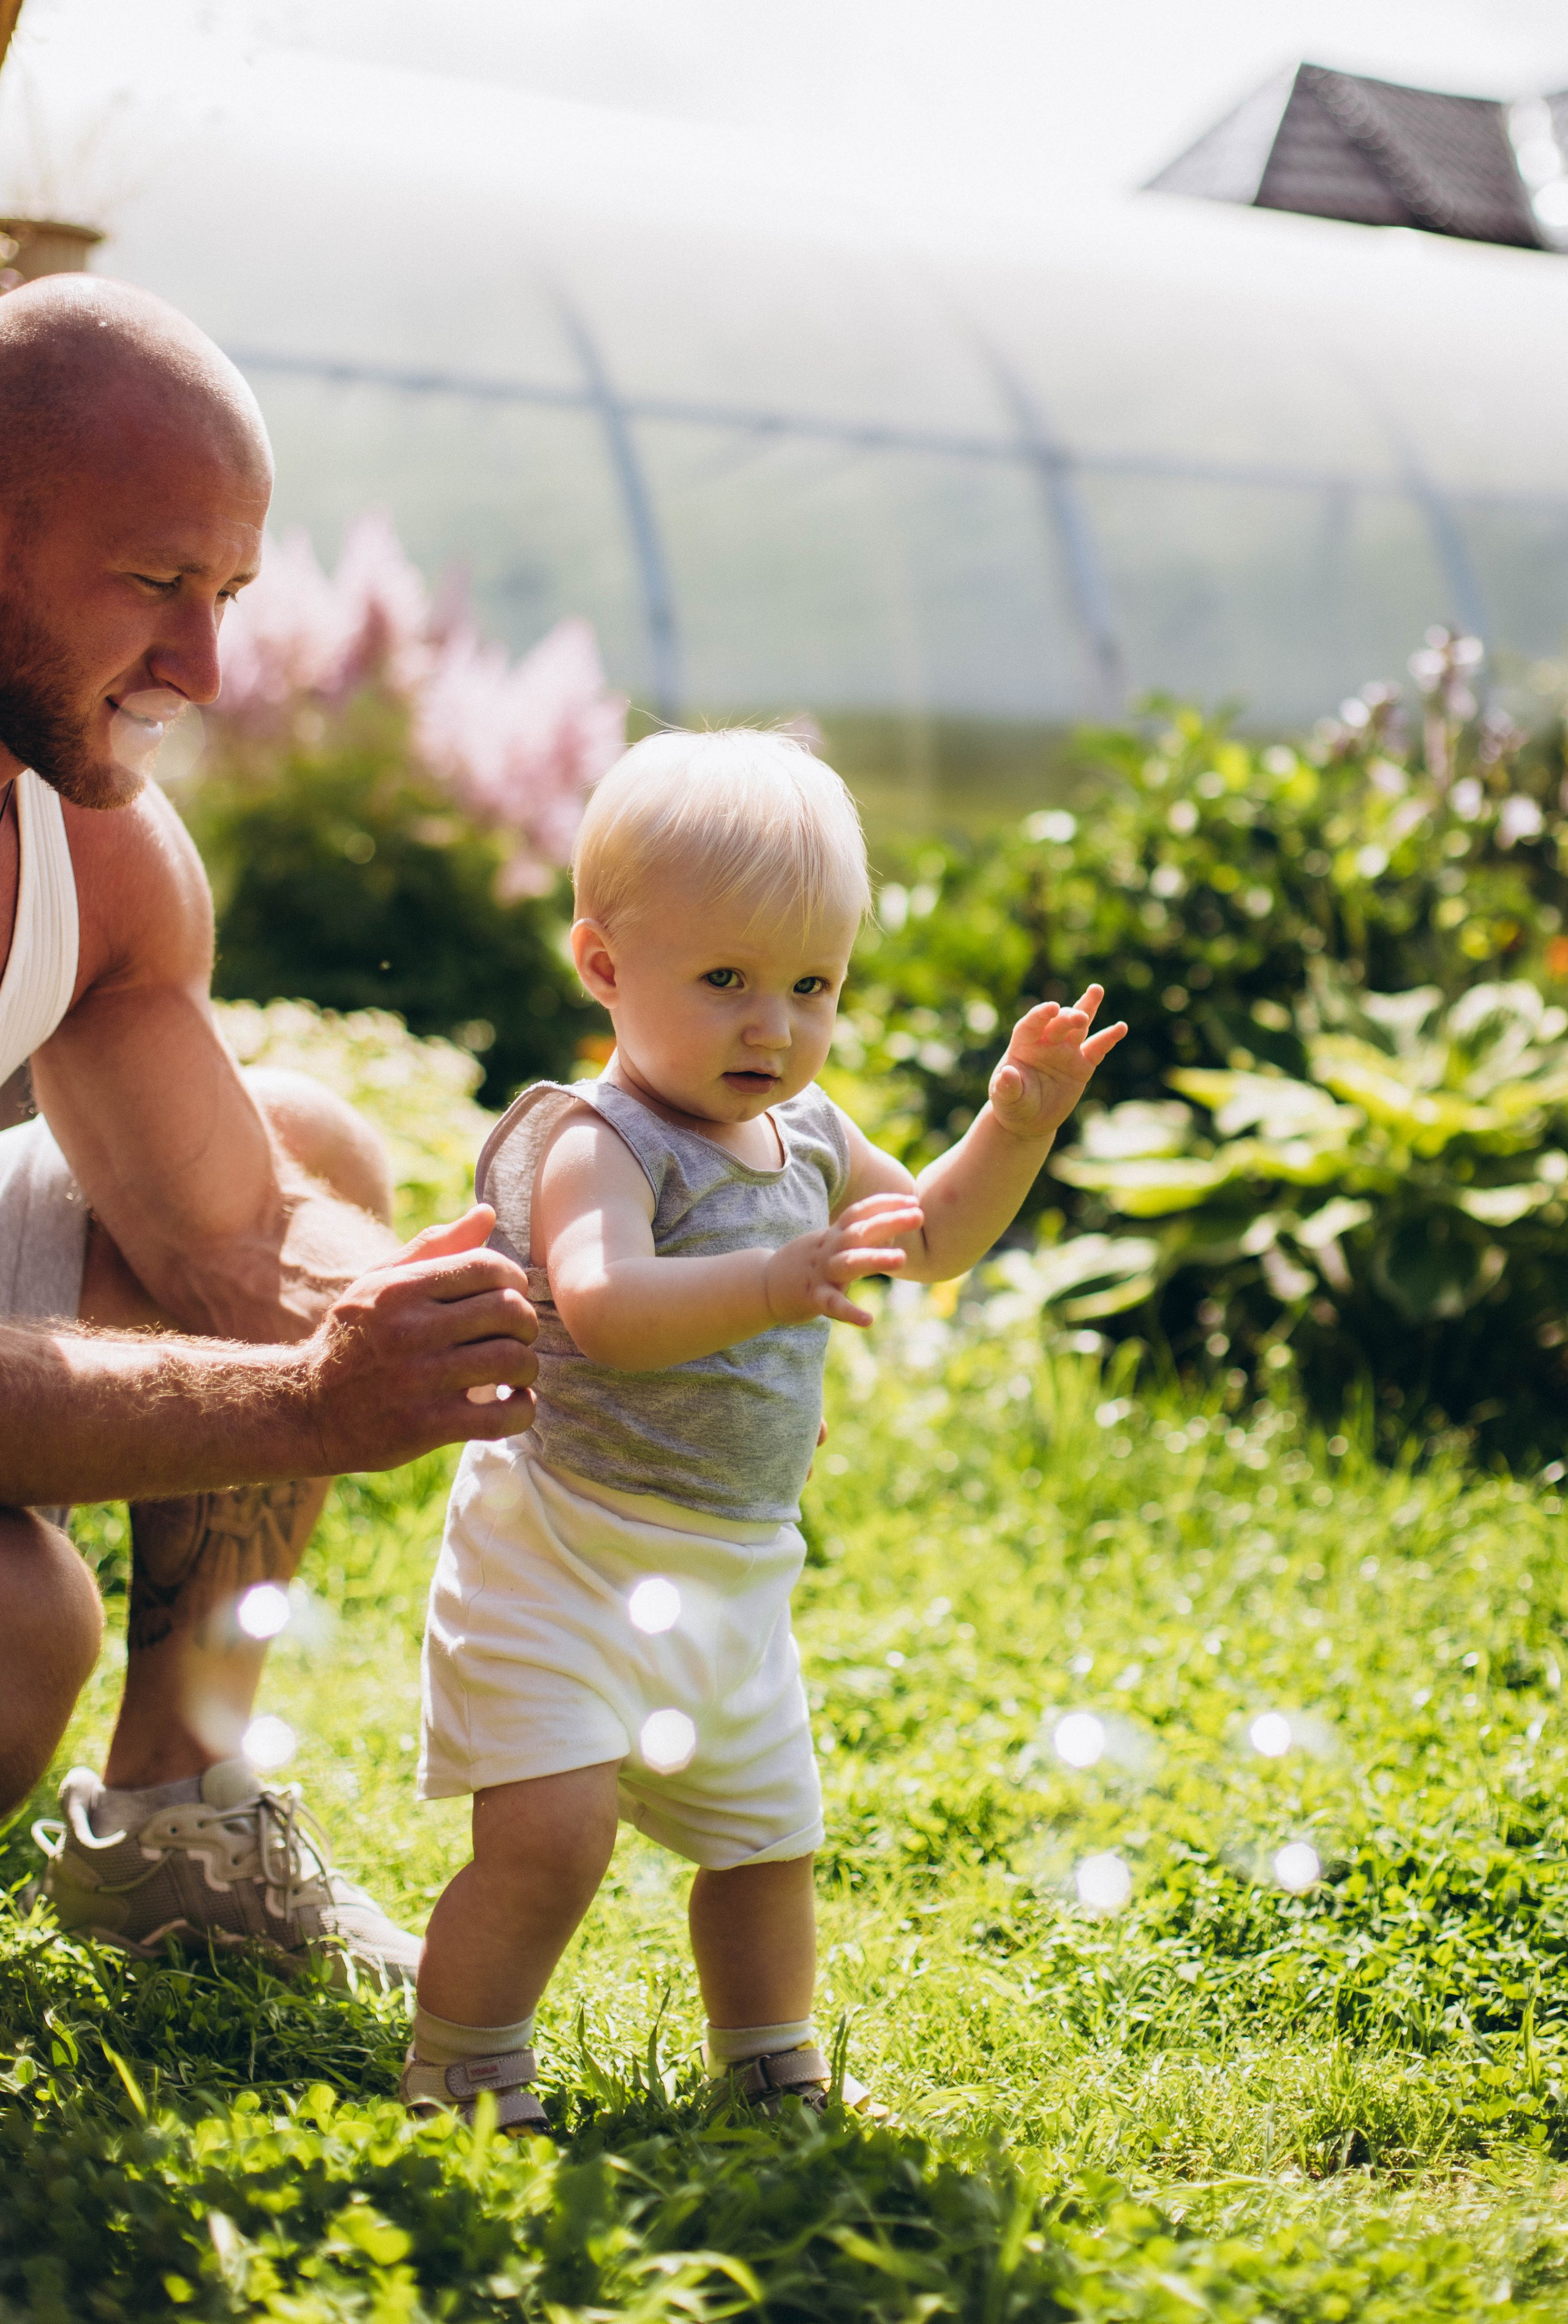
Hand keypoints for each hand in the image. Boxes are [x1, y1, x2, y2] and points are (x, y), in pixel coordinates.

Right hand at [299, 1206, 539, 1471]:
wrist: (306, 1409)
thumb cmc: (354, 1337)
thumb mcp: (379, 1283)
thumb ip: (435, 1247)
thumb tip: (488, 1213)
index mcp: (401, 1288)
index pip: (488, 1267)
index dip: (514, 1279)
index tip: (508, 1296)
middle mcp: (410, 1330)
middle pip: (509, 1311)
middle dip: (525, 1323)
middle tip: (515, 1335)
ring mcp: (418, 1380)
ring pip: (512, 1360)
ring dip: (527, 1366)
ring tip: (515, 1371)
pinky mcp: (425, 1426)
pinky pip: (502, 1416)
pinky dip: (522, 1409)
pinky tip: (513, 1402)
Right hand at [764, 1193, 923, 1329]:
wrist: (763, 1285)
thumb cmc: (807, 1264)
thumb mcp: (831, 1244)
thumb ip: (861, 1237)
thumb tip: (894, 1231)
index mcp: (832, 1236)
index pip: (859, 1213)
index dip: (884, 1204)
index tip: (912, 1199)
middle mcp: (827, 1249)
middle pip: (859, 1232)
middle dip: (889, 1222)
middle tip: (919, 1215)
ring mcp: (820, 1273)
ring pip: (849, 1263)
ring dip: (875, 1258)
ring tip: (902, 1258)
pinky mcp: (812, 1298)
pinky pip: (832, 1305)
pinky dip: (850, 1313)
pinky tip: (868, 1320)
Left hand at [989, 986, 1126, 1139]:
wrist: (1029, 1120)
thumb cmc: (1012, 1105)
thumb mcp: (1006, 1098)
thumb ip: (1006, 1086)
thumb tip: (1007, 1073)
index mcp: (1024, 1045)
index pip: (1031, 1024)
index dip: (1040, 1014)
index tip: (1052, 1007)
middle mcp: (1046, 1042)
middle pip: (1058, 1023)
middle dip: (1069, 1017)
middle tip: (1080, 1017)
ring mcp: (1066, 1052)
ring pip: (1079, 1026)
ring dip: (1087, 1007)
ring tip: (1096, 990)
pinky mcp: (1083, 1065)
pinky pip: (1097, 1048)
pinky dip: (1109, 1038)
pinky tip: (1121, 1028)